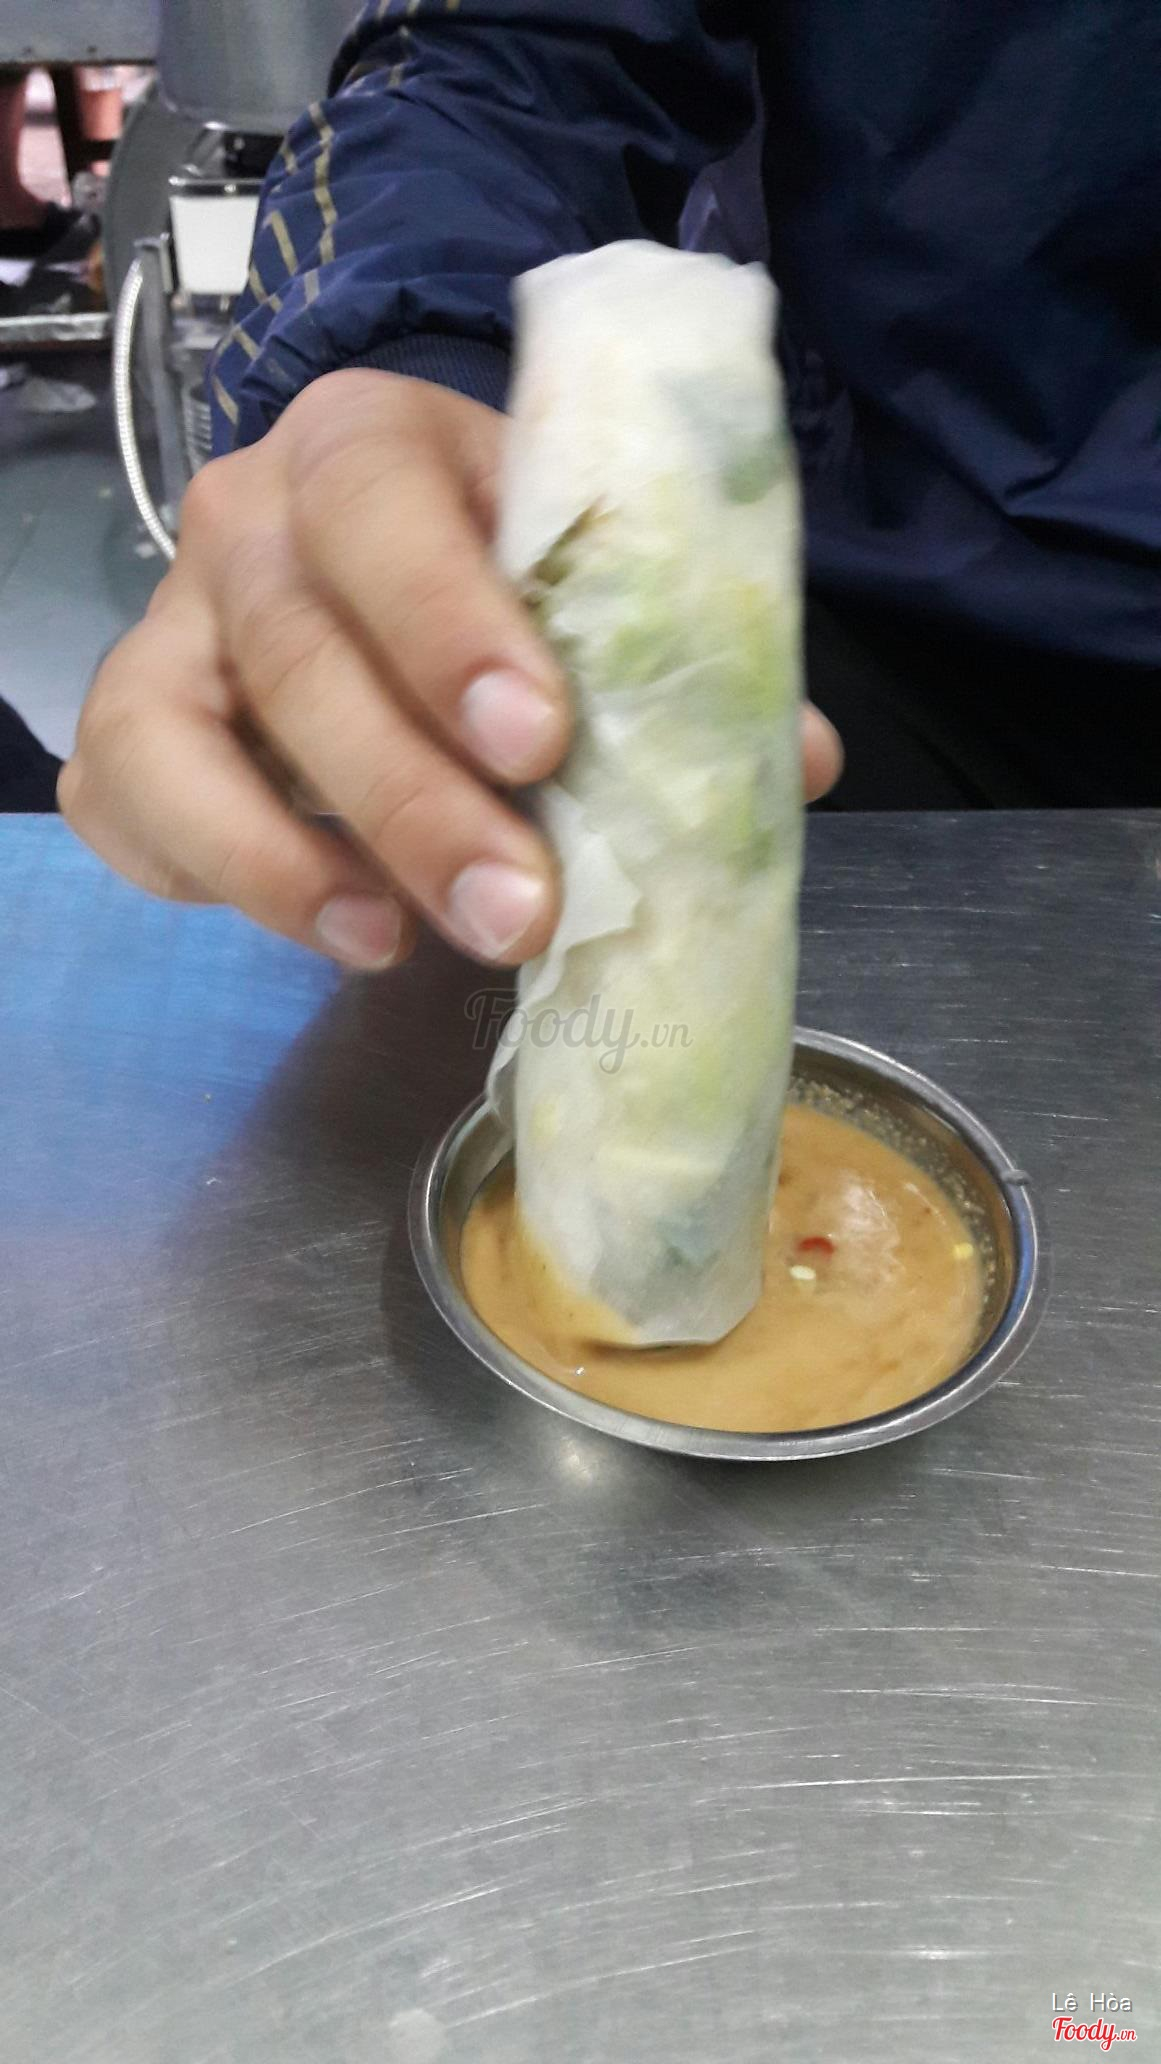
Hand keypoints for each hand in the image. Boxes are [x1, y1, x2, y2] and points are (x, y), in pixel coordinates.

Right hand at [61, 371, 842, 969]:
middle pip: (296, 645)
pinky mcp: (135, 724)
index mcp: (373, 444)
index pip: (385, 502)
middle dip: (409, 792)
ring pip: (176, 732)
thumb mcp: (583, 582)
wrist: (372, 573)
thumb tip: (795, 760)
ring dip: (286, 860)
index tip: (540, 741)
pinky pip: (127, 801)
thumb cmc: (496, 577)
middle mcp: (252, 518)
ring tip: (398, 943)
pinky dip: (214, 877)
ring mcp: (175, 622)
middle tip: (517, 908)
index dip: (450, 621)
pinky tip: (336, 927)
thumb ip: (672, 656)